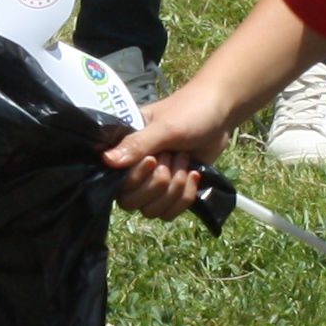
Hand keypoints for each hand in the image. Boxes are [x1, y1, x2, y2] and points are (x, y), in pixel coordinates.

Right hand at [103, 81, 242, 217]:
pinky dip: (185, 196)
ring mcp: (153, 183)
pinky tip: (194, 174)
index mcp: (125, 151)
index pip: (116, 182)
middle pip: (131, 202)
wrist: (220, 115)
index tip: (154, 159)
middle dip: (158, 184)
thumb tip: (106, 160)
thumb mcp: (165, 127)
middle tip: (174, 158)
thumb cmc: (189, 113)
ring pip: (152, 210)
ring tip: (184, 161)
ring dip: (174, 189)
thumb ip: (137, 144)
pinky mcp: (172, 192)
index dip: (136, 178)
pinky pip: (170, 212)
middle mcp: (134, 170)